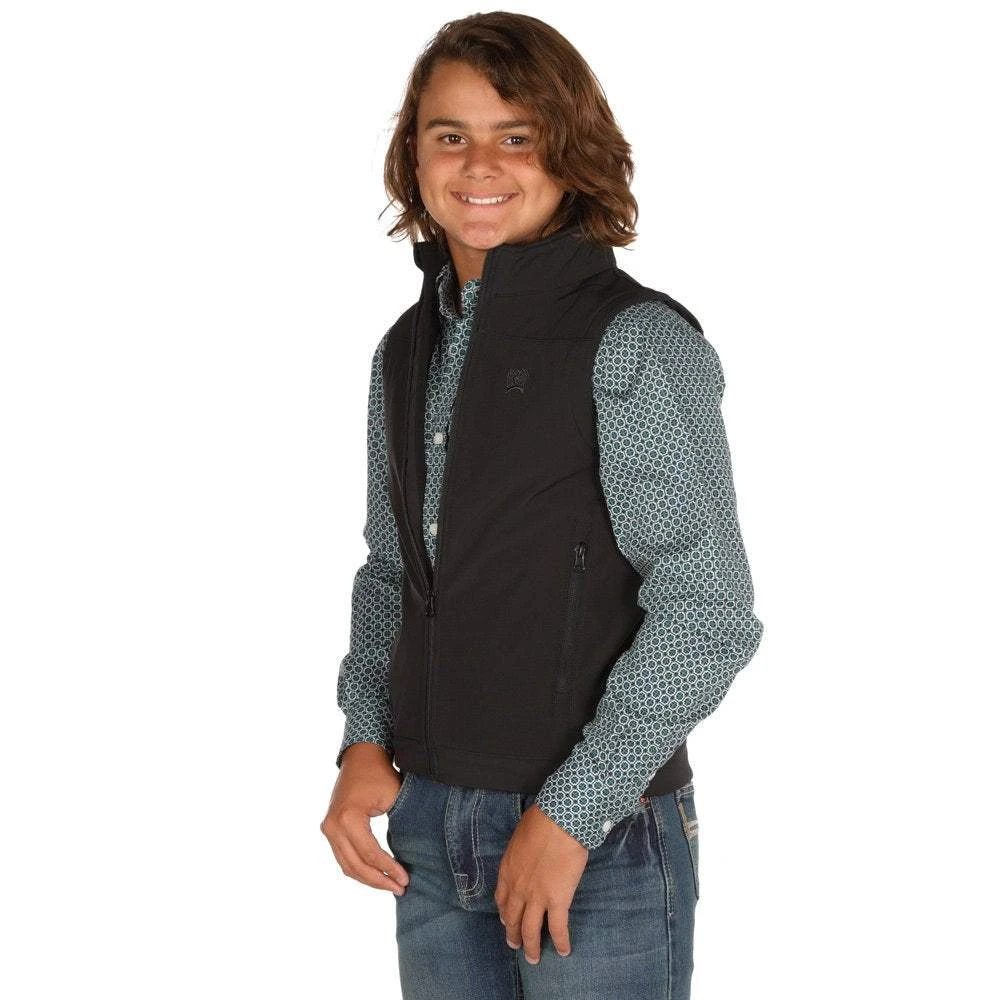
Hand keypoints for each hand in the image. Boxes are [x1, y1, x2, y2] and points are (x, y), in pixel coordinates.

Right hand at [320, 743, 410, 895]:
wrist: (361, 756)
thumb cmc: (380, 774)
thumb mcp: (393, 798)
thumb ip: (398, 827)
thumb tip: (412, 857)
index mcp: (348, 818)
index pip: (370, 854)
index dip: (388, 870)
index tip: (405, 880)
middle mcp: (332, 826)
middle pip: (355, 865)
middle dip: (379, 881)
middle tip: (400, 888)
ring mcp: (328, 828)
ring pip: (347, 865)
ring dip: (368, 878)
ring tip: (391, 885)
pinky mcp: (330, 829)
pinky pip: (343, 857)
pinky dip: (359, 868)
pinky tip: (377, 875)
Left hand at [494, 803, 588, 963]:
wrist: (559, 823)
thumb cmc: (542, 821)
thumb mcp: (520, 837)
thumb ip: (520, 853)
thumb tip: (527, 853)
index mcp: (508, 871)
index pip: (502, 899)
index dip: (504, 913)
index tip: (506, 920)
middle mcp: (518, 888)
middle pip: (513, 918)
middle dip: (513, 935)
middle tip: (515, 945)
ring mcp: (537, 897)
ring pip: (530, 930)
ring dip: (531, 947)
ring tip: (534, 958)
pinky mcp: (557, 901)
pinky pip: (557, 928)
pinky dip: (561, 942)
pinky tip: (564, 951)